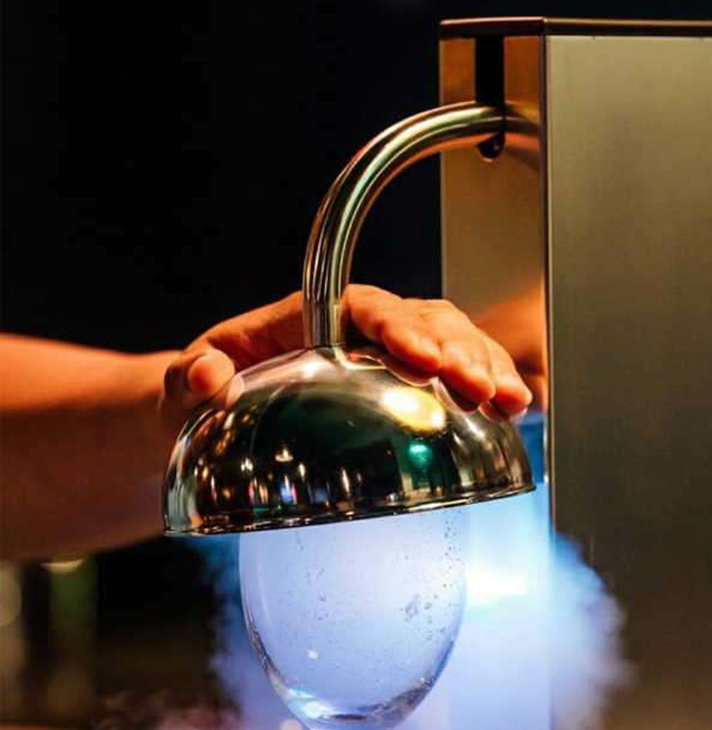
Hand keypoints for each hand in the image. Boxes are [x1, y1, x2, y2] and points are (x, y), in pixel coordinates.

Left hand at [160, 286, 532, 427]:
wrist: (214, 422)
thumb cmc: (202, 399)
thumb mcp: (180, 391)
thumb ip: (189, 381)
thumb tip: (209, 376)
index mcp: (306, 321)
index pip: (362, 307)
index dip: (398, 325)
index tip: (421, 357)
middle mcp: (354, 334)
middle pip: (422, 320)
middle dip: (459, 351)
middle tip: (482, 388)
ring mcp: (382, 362)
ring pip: (449, 343)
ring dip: (485, 368)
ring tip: (512, 401)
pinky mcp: (400, 390)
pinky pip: (454, 379)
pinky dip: (487, 389)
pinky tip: (513, 412)